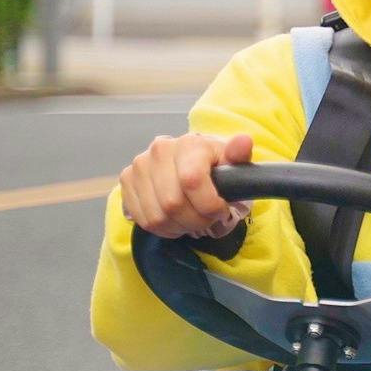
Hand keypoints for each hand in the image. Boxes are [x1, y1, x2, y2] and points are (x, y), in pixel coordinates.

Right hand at [119, 133, 253, 239]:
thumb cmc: (214, 165)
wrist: (190, 162)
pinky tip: (175, 220)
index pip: (192, 181)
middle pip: (173, 204)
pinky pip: (142, 219)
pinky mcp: (127, 181)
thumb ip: (239, 155)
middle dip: (196, 220)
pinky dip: (163, 228)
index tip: (220, 210)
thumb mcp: (233, 162)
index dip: (208, 205)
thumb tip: (244, 142)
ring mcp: (139, 166)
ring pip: (157, 216)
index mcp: (188, 143)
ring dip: (179, 227)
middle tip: (207, 218)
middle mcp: (159, 150)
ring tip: (192, 219)